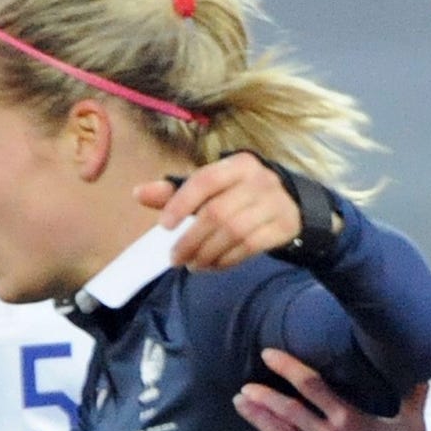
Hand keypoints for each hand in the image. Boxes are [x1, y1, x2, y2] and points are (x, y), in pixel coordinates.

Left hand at [135, 152, 299, 270]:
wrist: (292, 204)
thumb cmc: (241, 195)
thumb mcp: (213, 189)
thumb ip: (177, 192)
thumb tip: (138, 193)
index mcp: (237, 164)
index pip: (205, 180)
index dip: (181, 203)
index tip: (164, 227)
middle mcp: (258, 180)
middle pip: (217, 213)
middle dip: (191, 240)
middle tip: (175, 259)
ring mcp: (275, 203)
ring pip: (234, 232)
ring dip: (207, 253)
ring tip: (192, 265)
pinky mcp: (284, 226)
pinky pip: (250, 246)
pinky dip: (227, 260)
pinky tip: (213, 266)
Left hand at [225, 350, 430, 430]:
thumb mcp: (413, 429)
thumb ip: (413, 400)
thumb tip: (423, 376)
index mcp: (349, 418)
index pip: (312, 385)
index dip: (288, 368)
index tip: (268, 356)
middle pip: (288, 408)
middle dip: (264, 396)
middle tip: (245, 388)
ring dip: (256, 416)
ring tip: (238, 403)